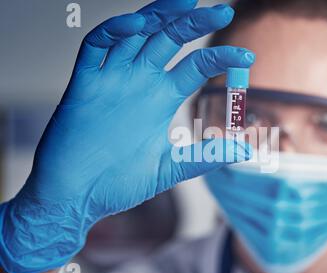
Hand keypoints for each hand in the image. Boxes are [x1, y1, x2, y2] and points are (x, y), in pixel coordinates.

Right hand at [0, 0, 253, 272]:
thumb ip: (206, 157)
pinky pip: (95, 47)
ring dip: (158, 14)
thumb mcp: (170, 168)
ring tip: (187, 2)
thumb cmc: (119, 184)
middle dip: (194, 22)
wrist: (76, 198)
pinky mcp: (83, 85)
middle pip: (168, 39)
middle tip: (224, 11)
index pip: (196, 66)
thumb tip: (247, 152)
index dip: (221, 57)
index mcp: (160, 99)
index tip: (248, 58)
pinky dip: (114, 32)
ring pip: (135, 34)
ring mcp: (111, 80)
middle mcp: (139, 83)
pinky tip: (138, 25)